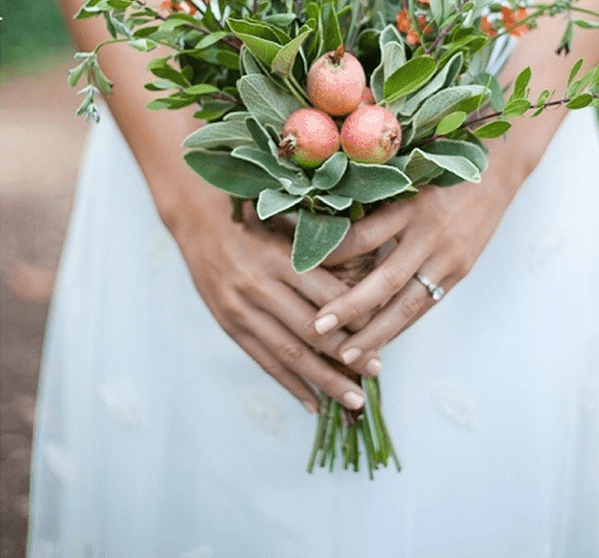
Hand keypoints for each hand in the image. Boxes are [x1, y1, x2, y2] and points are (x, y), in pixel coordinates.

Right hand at [165, 189, 382, 412]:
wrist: (197, 219)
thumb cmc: (252, 214)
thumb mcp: (286, 221)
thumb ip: (317, 247)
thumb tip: (367, 270)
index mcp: (278, 256)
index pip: (325, 295)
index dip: (356, 317)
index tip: (382, 331)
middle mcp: (258, 286)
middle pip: (311, 330)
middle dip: (348, 355)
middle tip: (378, 370)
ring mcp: (241, 310)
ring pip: (289, 353)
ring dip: (324, 380)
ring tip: (353, 399)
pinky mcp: (229, 326)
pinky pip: (264, 361)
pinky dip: (290, 384)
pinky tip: (313, 403)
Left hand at [313, 165, 516, 363]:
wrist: (495, 171)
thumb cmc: (439, 167)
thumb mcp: (405, 176)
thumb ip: (373, 199)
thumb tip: (324, 222)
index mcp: (409, 205)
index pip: (364, 236)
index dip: (333, 254)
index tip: (301, 268)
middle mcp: (428, 234)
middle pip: (385, 280)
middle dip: (349, 307)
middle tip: (317, 328)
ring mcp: (447, 257)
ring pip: (407, 304)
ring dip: (376, 333)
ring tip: (346, 356)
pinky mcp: (459, 272)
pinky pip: (425, 305)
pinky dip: (400, 326)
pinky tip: (378, 343)